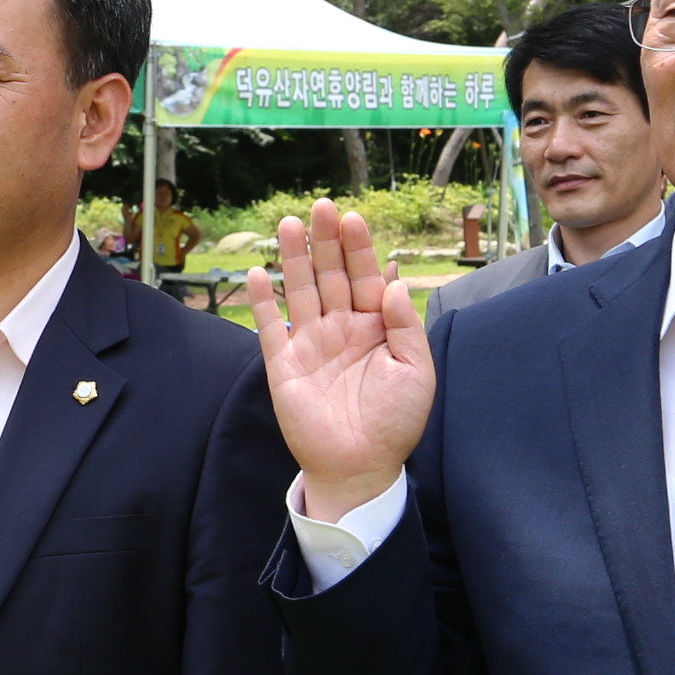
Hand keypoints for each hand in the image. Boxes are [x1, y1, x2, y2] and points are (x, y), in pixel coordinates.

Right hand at [247, 201, 432, 522]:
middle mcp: (341, 328)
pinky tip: (258, 273)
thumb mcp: (415, 372)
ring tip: (289, 224)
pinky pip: (270, 327)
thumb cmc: (394, 423)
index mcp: (376, 327)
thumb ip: (406, 327)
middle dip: (326, 241)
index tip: (352, 219)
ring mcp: (311, 343)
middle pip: (331, 274)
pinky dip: (263, 301)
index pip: (365, 277)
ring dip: (294, 258)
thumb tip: (393, 282)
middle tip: (320, 207)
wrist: (360, 467)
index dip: (358, 248)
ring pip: (300, 291)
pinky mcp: (284, 364)